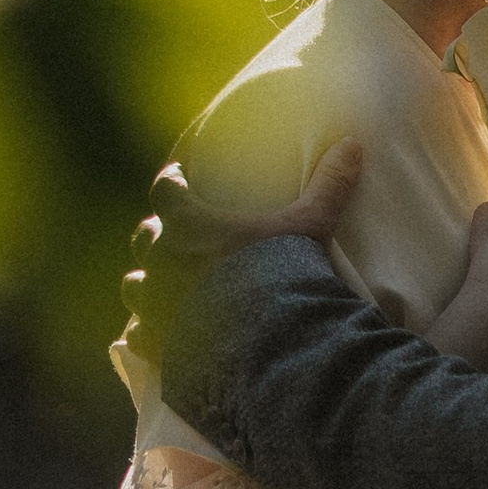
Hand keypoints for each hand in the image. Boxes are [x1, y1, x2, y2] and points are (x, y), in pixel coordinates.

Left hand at [119, 138, 363, 358]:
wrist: (268, 344)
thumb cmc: (283, 276)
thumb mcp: (310, 227)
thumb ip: (328, 185)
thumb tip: (352, 144)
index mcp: (191, 226)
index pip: (164, 191)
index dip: (171, 183)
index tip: (178, 178)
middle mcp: (164, 262)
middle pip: (145, 237)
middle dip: (159, 236)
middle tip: (177, 236)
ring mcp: (157, 306)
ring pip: (134, 286)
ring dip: (146, 283)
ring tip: (162, 285)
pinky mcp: (159, 344)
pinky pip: (137, 333)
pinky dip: (144, 330)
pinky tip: (156, 333)